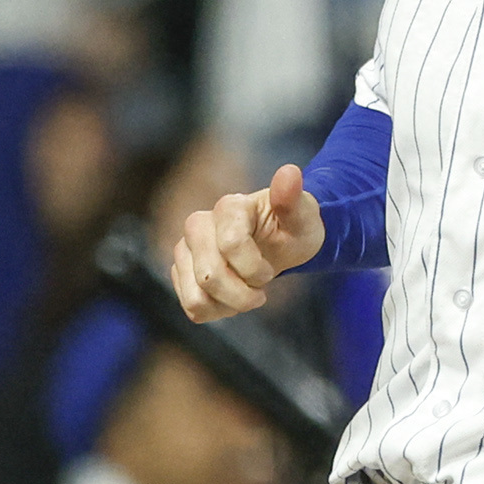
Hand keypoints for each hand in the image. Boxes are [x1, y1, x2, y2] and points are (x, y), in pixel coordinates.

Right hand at [171, 161, 322, 319]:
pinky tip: (232, 298)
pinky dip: (217, 311)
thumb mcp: (303, 216)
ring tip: (246, 293)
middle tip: (261, 289)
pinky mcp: (180, 271)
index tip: (271, 272)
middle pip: (209, 277)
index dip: (255, 269)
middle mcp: (198, 224)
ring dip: (229, 305)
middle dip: (242, 295)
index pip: (230, 245)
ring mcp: (185, 249)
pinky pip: (192, 306)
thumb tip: (290, 172)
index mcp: (228, 207)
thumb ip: (293, 198)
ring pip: (197, 297)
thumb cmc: (293, 229)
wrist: (280, 244)